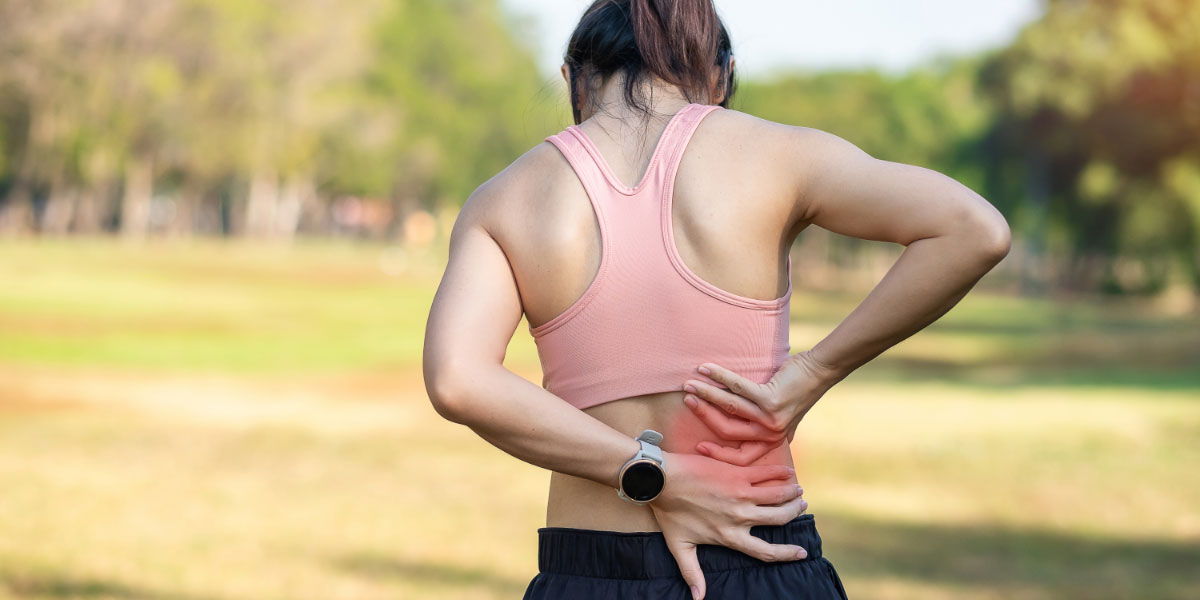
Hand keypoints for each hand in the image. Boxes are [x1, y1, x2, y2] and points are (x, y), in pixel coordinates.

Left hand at [649, 451, 808, 599]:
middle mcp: (740, 517)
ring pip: (777, 495)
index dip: (787, 554)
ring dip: (792, 493)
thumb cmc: (669, 512)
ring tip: (798, 491)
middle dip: (794, 512)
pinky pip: (766, 474)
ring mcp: (740, 494)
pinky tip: (789, 473)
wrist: (662, 480)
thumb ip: (692, 573)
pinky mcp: (737, 474)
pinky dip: (781, 473)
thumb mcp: (680, 547)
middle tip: (800, 506)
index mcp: (729, 536)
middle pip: (779, 518)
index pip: (766, 551)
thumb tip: (698, 598)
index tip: (802, 552)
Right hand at [681, 350, 839, 465]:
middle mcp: (770, 434)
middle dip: (703, 415)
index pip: (740, 458)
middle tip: (686, 401)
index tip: (699, 447)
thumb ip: (763, 428)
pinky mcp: (770, 399)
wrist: (818, 373)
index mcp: (770, 441)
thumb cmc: (794, 391)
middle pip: (728, 431)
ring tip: (689, 385)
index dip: (718, 454)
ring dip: (706, 394)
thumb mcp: (780, 418)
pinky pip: (737, 387)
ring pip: (729, 408)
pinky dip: (718, 377)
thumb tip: (739, 435)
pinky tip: (705, 369)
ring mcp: (770, 418)